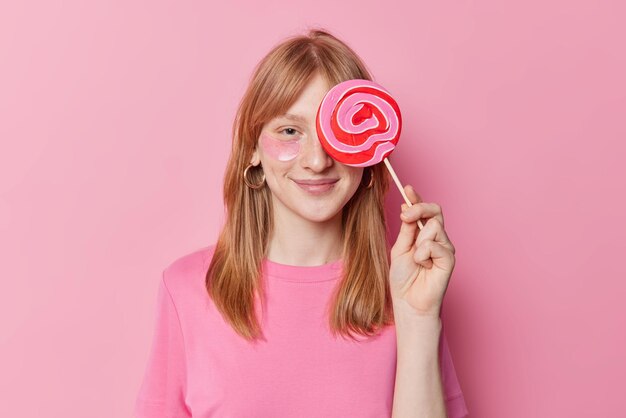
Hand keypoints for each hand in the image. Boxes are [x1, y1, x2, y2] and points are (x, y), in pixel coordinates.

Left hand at [389, 185, 455, 318]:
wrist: (408, 302)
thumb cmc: (403, 278)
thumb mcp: (399, 248)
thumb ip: (406, 229)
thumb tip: (407, 206)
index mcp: (423, 234)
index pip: (424, 211)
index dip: (417, 199)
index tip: (408, 188)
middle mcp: (437, 238)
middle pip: (435, 211)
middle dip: (418, 208)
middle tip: (404, 216)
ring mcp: (445, 248)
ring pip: (434, 227)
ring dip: (418, 242)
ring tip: (416, 259)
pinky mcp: (449, 259)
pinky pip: (435, 245)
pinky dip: (423, 254)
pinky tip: (423, 266)